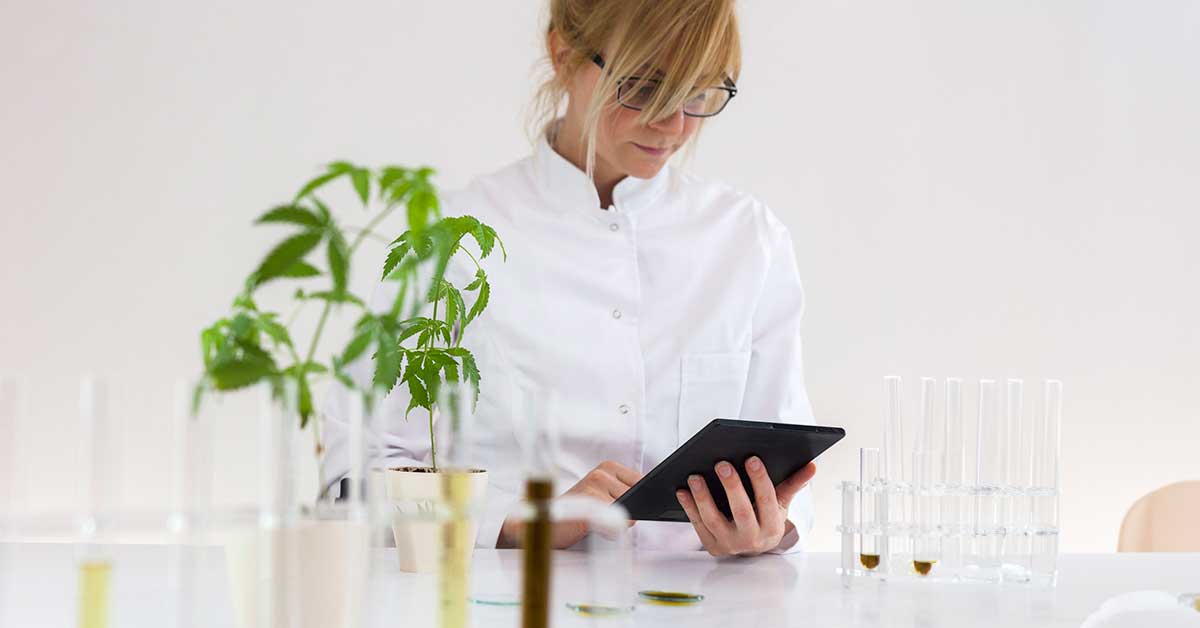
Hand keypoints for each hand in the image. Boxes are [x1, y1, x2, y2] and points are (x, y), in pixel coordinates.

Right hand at [497, 460, 641, 548]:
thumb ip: (626, 494)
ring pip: (628, 513)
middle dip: (627, 513)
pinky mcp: (589, 506)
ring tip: (594, 520)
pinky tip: (591, 526)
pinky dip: (608, 531)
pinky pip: (616, 524)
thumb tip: (650, 503)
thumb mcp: (603, 496)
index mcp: (608, 467)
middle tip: (602, 515)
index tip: (629, 505)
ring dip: (615, 523)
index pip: (643, 482)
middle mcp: (601, 473)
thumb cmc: (577, 512)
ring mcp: (594, 488)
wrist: (545, 523)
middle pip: (637, 499)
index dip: (640, 499)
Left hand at [675, 458, 815, 556]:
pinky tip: (683, 490)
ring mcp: (730, 544)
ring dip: (703, 497)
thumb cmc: (765, 518)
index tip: (751, 458)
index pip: (767, 500)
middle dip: (732, 487)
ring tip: (695, 476)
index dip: (760, 479)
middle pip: (741, 511)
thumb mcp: (781, 504)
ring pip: (715, 520)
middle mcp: (751, 538)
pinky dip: (689, 507)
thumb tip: (811, 466)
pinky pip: (698, 525)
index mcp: (771, 526)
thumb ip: (793, 484)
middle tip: (722, 463)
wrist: (752, 547)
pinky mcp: (712, 546)